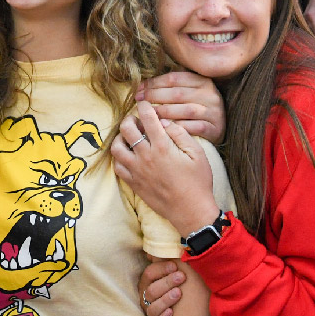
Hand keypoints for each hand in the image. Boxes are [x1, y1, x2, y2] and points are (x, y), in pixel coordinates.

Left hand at [111, 102, 218, 234]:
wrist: (191, 211)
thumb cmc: (198, 182)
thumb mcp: (197, 153)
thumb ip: (180, 133)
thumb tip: (164, 122)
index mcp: (162, 146)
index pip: (147, 117)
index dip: (145, 106)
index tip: (145, 104)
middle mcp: (146, 156)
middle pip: (126, 128)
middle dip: (130, 119)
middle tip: (136, 120)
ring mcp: (137, 170)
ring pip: (116, 147)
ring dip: (120, 138)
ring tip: (129, 137)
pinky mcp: (134, 183)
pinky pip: (118, 166)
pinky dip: (120, 157)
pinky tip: (129, 155)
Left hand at [136, 71, 224, 142]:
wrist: (218, 130)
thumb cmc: (196, 109)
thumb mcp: (189, 93)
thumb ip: (171, 86)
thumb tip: (142, 85)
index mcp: (203, 82)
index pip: (174, 78)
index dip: (154, 83)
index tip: (139, 89)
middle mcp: (211, 95)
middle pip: (178, 93)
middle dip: (155, 96)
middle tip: (139, 101)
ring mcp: (214, 112)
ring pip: (187, 110)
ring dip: (166, 112)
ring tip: (150, 115)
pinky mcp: (215, 129)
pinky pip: (195, 127)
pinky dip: (179, 127)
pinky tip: (165, 128)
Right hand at [138, 259, 185, 315]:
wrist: (187, 312)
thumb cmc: (179, 286)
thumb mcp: (174, 272)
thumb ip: (169, 260)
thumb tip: (167, 244)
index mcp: (148, 283)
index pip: (149, 274)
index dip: (161, 269)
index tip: (175, 266)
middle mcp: (147, 297)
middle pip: (151, 290)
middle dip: (166, 282)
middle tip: (181, 277)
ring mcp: (150, 312)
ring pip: (152, 308)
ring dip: (165, 300)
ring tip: (178, 293)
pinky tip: (172, 313)